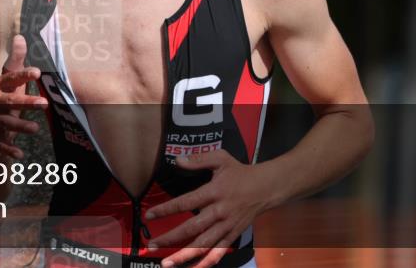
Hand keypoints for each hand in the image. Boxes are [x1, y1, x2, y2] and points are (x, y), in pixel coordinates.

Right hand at [0, 34, 47, 159]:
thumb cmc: (1, 96)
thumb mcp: (8, 79)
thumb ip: (15, 60)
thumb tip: (20, 36)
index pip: (9, 78)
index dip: (23, 74)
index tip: (38, 72)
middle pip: (8, 101)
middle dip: (26, 102)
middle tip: (45, 104)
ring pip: (4, 122)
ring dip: (19, 125)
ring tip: (35, 129)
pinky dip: (8, 150)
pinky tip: (20, 155)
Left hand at [145, 150, 271, 267]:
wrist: (267, 188)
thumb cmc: (240, 172)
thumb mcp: (220, 158)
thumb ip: (198, 159)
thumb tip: (177, 160)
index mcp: (214, 192)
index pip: (185, 202)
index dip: (166, 210)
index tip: (149, 215)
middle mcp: (219, 212)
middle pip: (191, 228)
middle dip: (170, 238)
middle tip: (152, 245)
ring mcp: (226, 226)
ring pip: (203, 244)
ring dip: (184, 255)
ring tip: (167, 263)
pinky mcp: (233, 235)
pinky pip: (219, 252)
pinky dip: (207, 262)